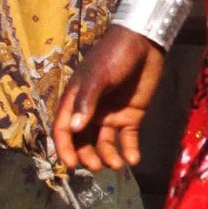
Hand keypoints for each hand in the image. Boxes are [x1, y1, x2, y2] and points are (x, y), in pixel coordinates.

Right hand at [55, 27, 165, 172]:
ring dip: (108, 156)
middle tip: (98, 165)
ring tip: (117, 163)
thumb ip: (86, 101)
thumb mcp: (98, 76)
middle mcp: (91, 112)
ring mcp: (111, 115)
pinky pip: (127, 138)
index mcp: (76, 100)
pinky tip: (133, 158)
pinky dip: (129, 150)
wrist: (144, 42)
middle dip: (88, 156)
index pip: (64, 129)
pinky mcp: (131, 116)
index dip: (65, 148)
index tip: (71, 165)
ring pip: (104, 143)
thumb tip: (74, 129)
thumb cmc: (114, 55)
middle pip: (83, 141)